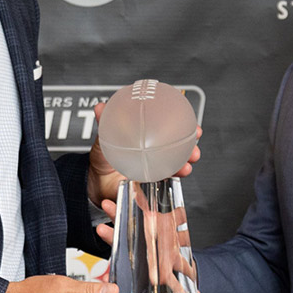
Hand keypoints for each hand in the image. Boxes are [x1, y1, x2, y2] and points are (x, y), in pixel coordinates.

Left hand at [87, 101, 201, 216]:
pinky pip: (163, 184)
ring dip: (184, 168)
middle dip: (192, 151)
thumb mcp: (103, 138)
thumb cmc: (102, 158)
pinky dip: (169, 182)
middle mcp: (155, 154)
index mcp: (149, 140)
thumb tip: (100, 106)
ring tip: (186, 168)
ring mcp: (154, 170)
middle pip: (180, 151)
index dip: (187, 131)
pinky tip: (171, 180)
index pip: (172, 133)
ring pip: (176, 168)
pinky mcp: (149, 186)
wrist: (95, 181)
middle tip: (195, 150)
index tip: (197, 131)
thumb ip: (104, 122)